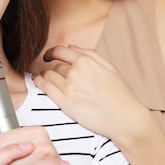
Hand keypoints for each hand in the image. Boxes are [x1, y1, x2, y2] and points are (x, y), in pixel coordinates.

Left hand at [33, 45, 149, 143]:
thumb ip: (89, 54)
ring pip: (48, 76)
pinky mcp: (65, 103)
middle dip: (56, 70)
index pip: (59, 51)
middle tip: (60, 77)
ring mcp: (69, 88)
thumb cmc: (121, 94)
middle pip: (55, 66)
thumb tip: (71, 46)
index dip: (52, 53)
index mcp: (86, 61)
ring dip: (47, 77)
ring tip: (49, 80)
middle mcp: (75, 72)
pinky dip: (39, 82)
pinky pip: (45, 88)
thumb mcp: (109, 67)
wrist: (126, 119)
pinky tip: (39, 82)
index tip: (49, 56)